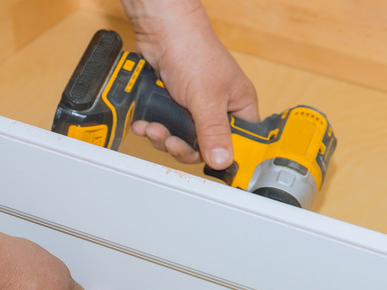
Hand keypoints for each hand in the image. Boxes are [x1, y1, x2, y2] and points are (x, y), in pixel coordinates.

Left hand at [123, 0, 258, 169]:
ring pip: (184, 140)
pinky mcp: (176, 105)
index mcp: (240, 107)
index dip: (224, 156)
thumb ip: (213, 132)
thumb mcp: (206, 97)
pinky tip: (146, 124)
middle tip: (171, 142)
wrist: (161, 30)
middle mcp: (220, 110)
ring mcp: (197, 109)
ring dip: (165, 138)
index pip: (239, 144)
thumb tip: (221, 161)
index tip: (207, 163)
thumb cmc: (193, 50)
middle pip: (206, 147)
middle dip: (183, 147)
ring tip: (154, 128)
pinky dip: (155, 129)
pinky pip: (168, 128)